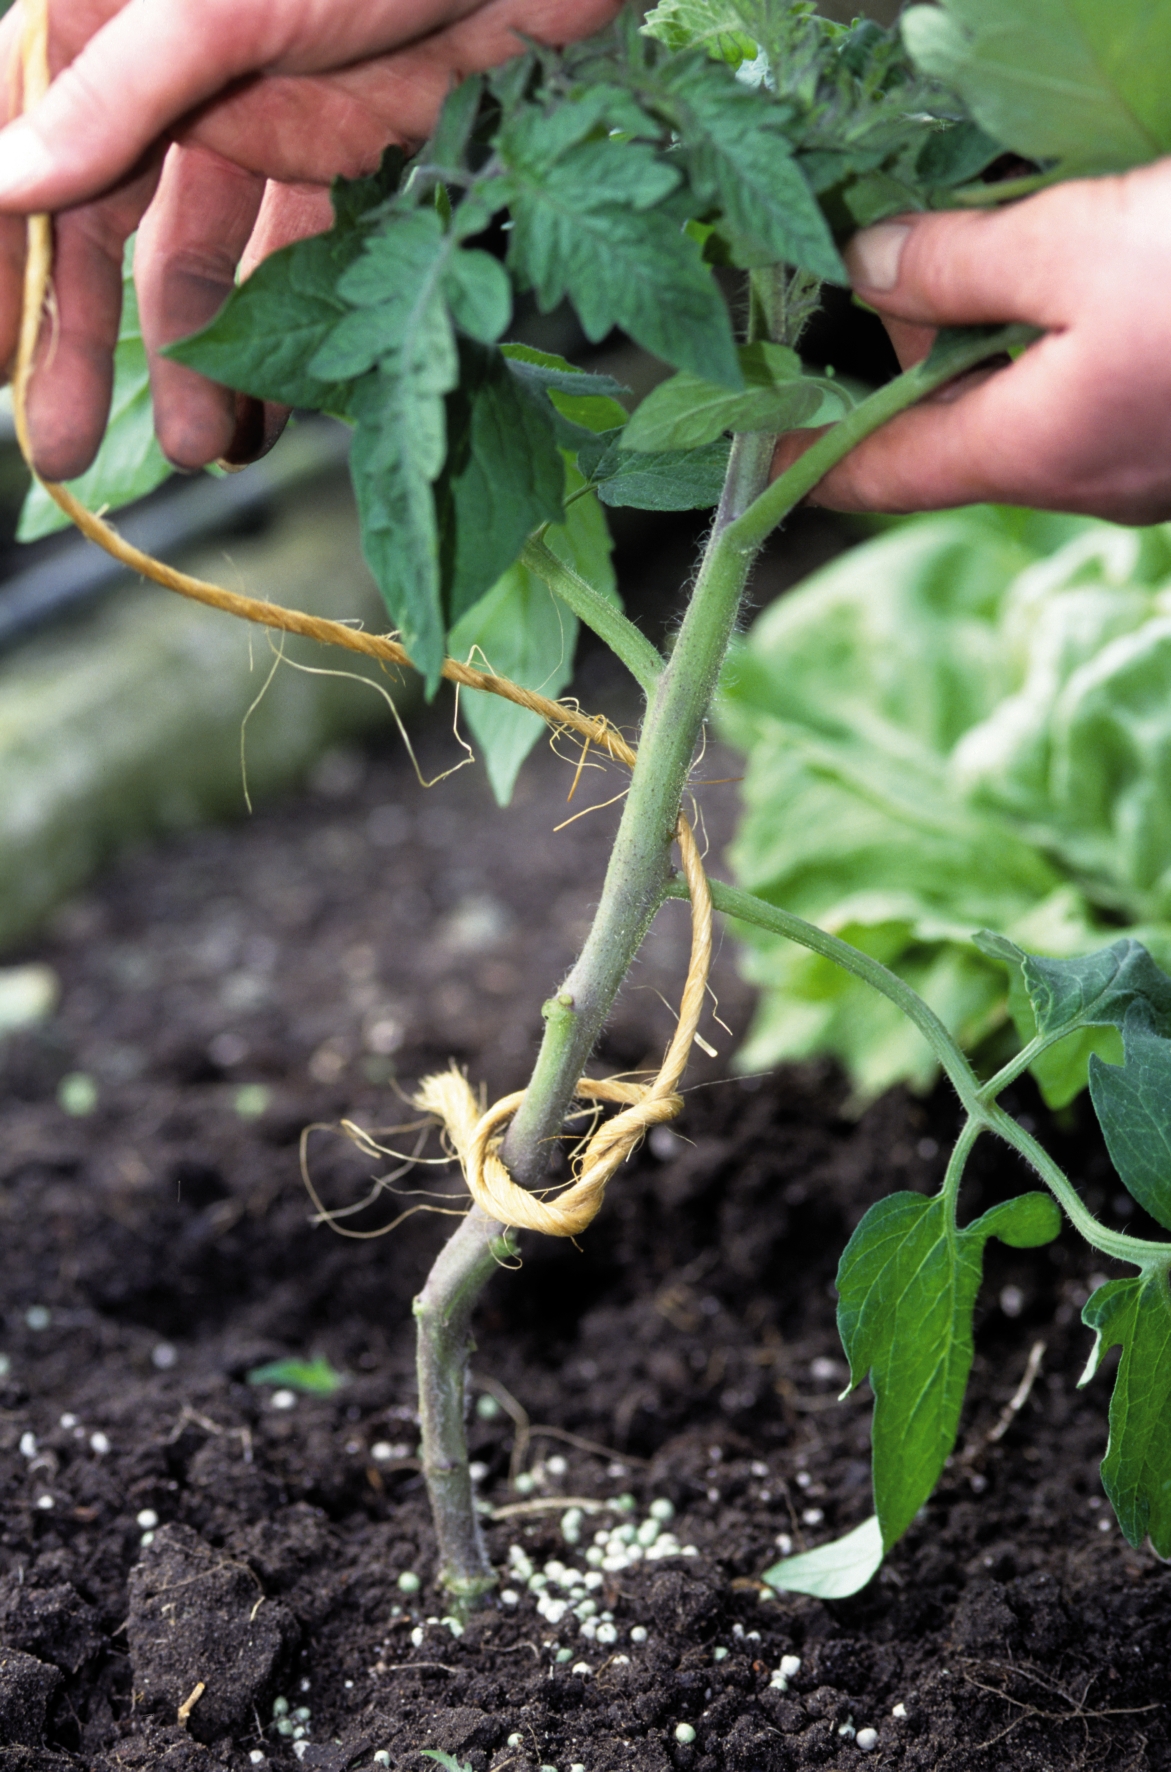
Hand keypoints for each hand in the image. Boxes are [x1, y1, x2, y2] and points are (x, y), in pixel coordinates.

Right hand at [0, 0, 619, 477]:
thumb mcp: (222, 7)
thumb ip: (113, 96)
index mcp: (117, 17)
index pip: (27, 146)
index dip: (8, 263)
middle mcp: (179, 73)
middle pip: (109, 227)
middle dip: (91, 344)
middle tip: (70, 453)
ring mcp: (268, 117)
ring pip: (211, 262)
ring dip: (201, 360)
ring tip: (202, 451)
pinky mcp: (354, 157)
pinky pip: (304, 264)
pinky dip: (294, 336)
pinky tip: (281, 410)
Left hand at [772, 158, 1170, 525]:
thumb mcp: (1082, 247)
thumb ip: (963, 263)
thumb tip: (866, 264)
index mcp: (1031, 452)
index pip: (888, 472)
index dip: (814, 457)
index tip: (756, 449)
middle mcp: (1082, 480)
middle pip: (960, 430)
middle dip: (913, 355)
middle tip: (882, 270)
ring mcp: (1140, 464)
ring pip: (1029, 410)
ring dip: (989, 342)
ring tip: (976, 254)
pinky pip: (1088, 399)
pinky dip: (1051, 345)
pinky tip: (1064, 277)